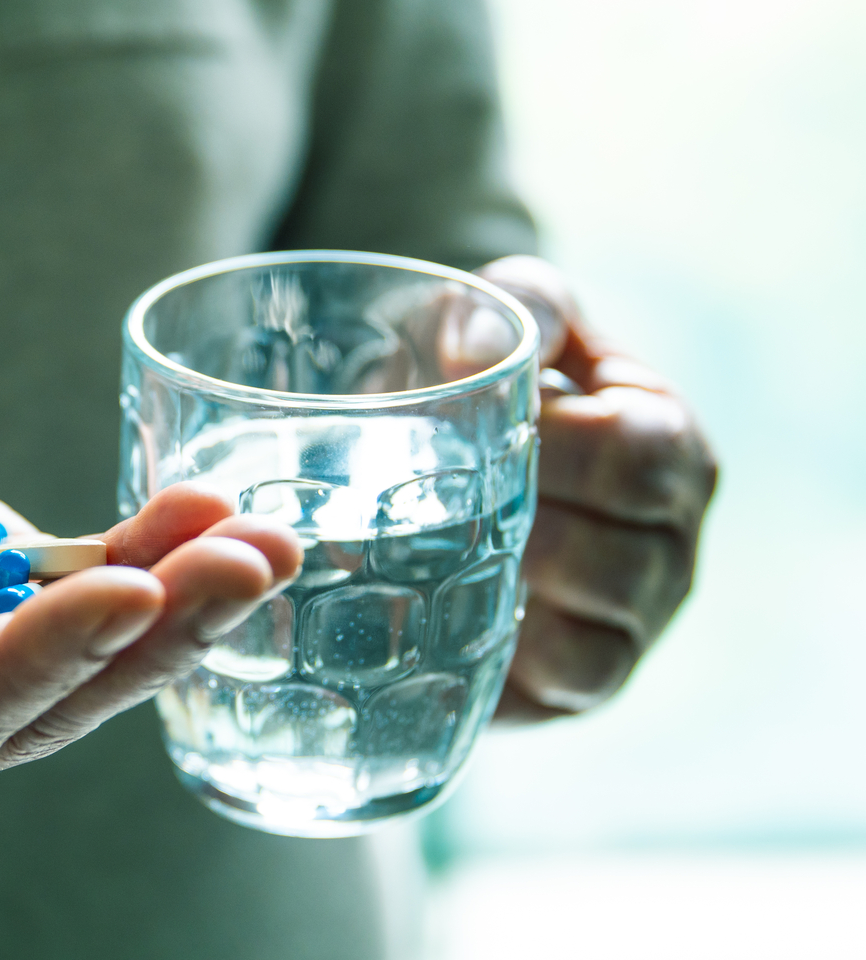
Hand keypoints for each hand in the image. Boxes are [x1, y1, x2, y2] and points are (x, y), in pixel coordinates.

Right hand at [0, 385, 300, 813]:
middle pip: (57, 693)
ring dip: (183, 596)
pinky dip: (150, 552)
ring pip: (93, 649)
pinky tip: (210, 515)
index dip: (48, 654)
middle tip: (250, 565)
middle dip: (159, 631)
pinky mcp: (2, 598)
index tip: (133, 592)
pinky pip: (85, 585)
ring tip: (266, 541)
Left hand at [469, 256, 717, 719]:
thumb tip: (477, 351)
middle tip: (441, 505)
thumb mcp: (502, 322)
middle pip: (616, 556)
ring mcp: (638, 615)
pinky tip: (460, 618)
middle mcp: (672, 535)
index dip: (551, 446)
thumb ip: (515, 306)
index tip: (470, 429)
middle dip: (520, 531)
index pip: (636, 452)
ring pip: (593, 634)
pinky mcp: (590, 678)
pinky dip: (514, 656)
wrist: (432, 470)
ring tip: (441, 558)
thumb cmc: (481, 386)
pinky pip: (569, 683)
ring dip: (508, 599)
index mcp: (666, 438)